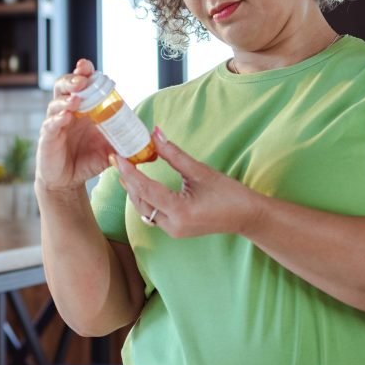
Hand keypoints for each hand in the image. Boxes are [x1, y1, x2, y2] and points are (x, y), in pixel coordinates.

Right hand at [36, 59, 115, 192]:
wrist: (69, 182)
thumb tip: (152, 144)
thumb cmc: (87, 160)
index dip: (83, 73)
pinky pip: (50, 125)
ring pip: (55, 104)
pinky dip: (57, 120)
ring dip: (66, 99)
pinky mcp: (47, 138)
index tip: (88, 66)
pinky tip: (65, 117)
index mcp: (83, 108)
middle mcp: (67, 111)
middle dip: (72, 80)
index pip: (81, 83)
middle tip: (82, 80)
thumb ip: (127, 143)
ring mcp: (55, 123)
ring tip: (76, 100)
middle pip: (64, 87)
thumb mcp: (110, 149)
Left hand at [114, 127, 263, 238]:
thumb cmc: (229, 194)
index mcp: (180, 211)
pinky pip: (152, 214)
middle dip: (128, 180)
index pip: (146, 189)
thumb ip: (174, 154)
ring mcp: (173, 230)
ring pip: (144, 210)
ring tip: (126, 168)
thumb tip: (155, 134)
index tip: (118, 156)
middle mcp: (172, 225)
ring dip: (134, 190)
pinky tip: (140, 183)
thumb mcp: (200, 171)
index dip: (129, 171)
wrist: (247, 217)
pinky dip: (144, 198)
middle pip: (140, 201)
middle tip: (118, 159)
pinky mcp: (175, 230)